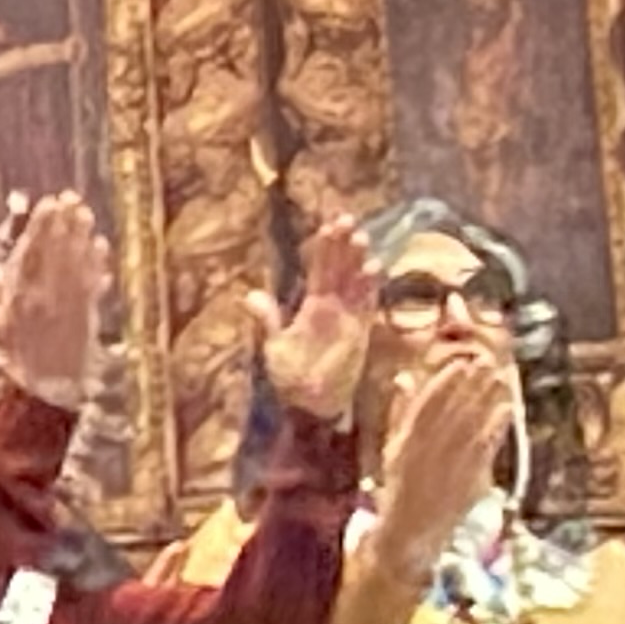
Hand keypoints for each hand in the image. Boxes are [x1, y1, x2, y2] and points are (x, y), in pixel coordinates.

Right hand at [0, 192, 110, 409]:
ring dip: (82, 235)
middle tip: (70, 198)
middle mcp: (47, 295)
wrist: (49, 385)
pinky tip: (101, 245)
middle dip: (64, 223)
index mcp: (21, 296)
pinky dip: (98, 262)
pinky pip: (94, 280)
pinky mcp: (90, 309)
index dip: (41, 226)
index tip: (48, 204)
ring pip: (77, 261)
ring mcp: (71, 301)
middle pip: (57, 251)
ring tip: (85, 213)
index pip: (32, 252)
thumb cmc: (19, 355)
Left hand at [248, 214, 374, 425]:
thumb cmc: (291, 377)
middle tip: (348, 219)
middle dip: (344, 245)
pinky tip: (374, 268)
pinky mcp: (361, 330)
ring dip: (358, 261)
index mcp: (311, 306)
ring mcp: (349, 316)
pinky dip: (370, 287)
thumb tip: (249, 294)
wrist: (311, 404)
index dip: (324, 248)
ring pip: (356, 281)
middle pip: (340, 269)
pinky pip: (367, 304)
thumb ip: (267, 319)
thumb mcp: (275, 346)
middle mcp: (332, 306)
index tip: (329, 225)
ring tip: (360, 238)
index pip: (319, 269)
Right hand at [358, 344, 510, 575]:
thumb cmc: (399, 489)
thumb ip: (399, 413)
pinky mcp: (467, 479)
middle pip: (452, 412)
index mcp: (402, 442)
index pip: (425, 405)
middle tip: (488, 364)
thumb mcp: (393, 448)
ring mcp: (447, 466)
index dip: (445, 383)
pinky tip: (507, 409)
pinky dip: (496, 426)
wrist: (407, 536)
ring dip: (486, 401)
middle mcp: (424, 452)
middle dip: (470, 387)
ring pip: (470, 426)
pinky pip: (485, 448)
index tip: (461, 363)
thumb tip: (404, 377)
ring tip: (501, 379)